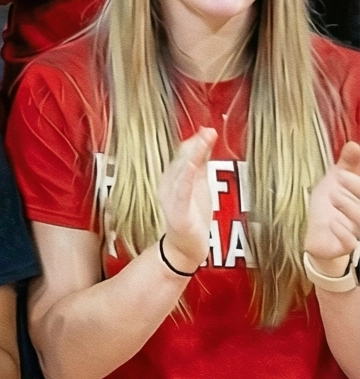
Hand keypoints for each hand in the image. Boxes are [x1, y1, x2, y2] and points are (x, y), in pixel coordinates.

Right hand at [156, 127, 217, 272]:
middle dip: (195, 146)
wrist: (186, 249)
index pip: (184, 154)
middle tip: (208, 132)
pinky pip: (182, 193)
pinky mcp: (178, 213)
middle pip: (183, 160)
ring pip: (182, 173)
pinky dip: (186, 178)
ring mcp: (172, 198)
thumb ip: (201, 163)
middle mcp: (169, 184)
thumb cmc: (192, 216)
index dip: (195, 141)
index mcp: (174, 176)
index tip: (208, 130)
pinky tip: (192, 167)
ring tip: (203, 143)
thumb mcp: (199, 185)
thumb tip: (206, 138)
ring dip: (193, 156)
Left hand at [306, 141, 359, 272]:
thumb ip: (348, 164)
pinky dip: (342, 231)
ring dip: (350, 207)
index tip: (346, 172)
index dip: (359, 183)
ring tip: (334, 195)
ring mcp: (356, 235)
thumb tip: (355, 144)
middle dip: (357, 188)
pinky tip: (332, 221)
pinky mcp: (344, 247)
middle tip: (342, 177)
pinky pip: (350, 242)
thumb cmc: (330, 204)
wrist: (315, 230)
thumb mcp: (337, 179)